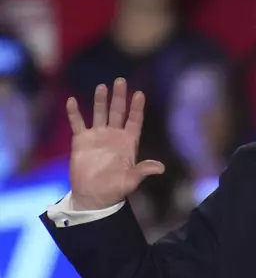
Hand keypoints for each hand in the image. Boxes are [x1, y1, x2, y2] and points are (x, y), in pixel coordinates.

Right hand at [67, 78, 164, 209]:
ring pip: (99, 114)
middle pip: (117, 112)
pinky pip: (78, 123)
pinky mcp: (81, 141)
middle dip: (119, 97)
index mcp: (128, 142)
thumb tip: (161, 168)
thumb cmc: (115, 189)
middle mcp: (114, 135)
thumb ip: (143, 170)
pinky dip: (75, 113)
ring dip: (100, 100)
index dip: (137, 108)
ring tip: (102, 87)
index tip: (139, 94)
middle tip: (121, 81)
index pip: (134, 121)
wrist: (94, 196)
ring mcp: (98, 136)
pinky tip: (72, 101)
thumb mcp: (131, 180)